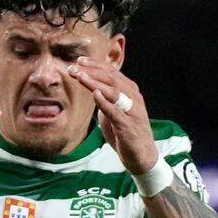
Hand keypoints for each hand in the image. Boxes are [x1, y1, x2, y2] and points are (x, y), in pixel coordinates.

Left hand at [64, 60, 157, 175]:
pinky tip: (95, 95)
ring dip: (95, 83)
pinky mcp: (129, 127)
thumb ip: (105, 100)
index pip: (112, 74)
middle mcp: (133, 98)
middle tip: (75, 66)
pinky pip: (116, 112)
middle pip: (112, 79)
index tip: (79, 60)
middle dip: (92, 71)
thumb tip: (92, 89)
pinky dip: (105, 102)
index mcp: (130, 92)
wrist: (142, 156)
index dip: (96, 66)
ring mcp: (132, 112)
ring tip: (81, 76)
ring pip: (114, 92)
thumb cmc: (126, 133)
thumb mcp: (113, 112)